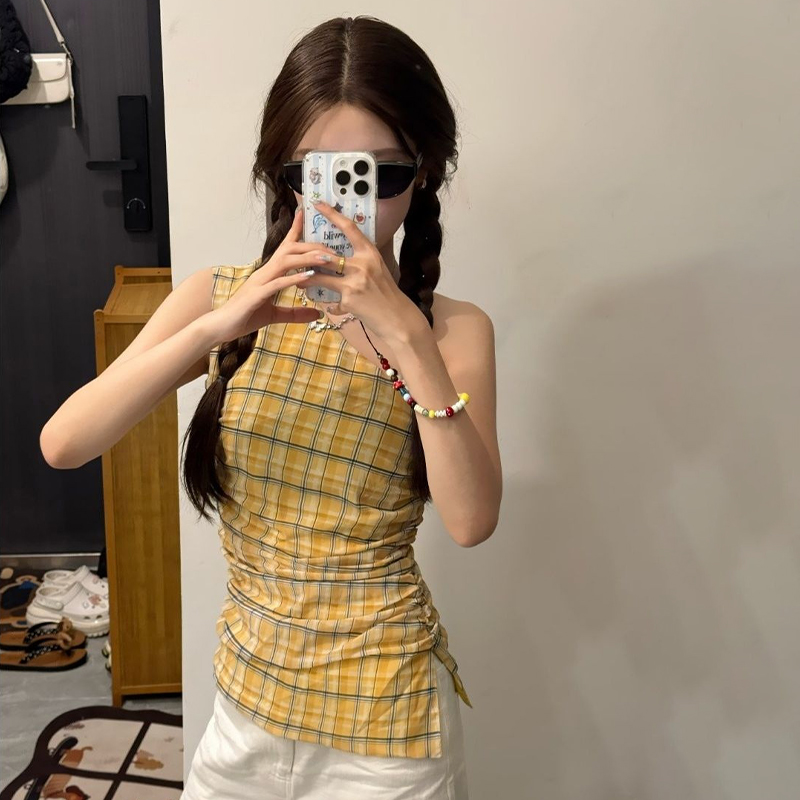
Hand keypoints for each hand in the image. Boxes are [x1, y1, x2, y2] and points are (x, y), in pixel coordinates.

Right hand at [206, 209, 339, 344]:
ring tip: (326, 258)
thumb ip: (295, 313)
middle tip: (333, 249)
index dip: (295, 230)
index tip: (305, 213)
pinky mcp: (257, 295)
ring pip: (285, 261)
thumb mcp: (275, 316)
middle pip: (289, 250)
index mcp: (270, 274)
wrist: (221, 327)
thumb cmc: (244, 318)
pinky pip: (277, 283)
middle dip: (311, 246)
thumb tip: (317, 314)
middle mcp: (265, 272)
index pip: (285, 247)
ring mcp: (260, 282)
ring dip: (307, 258)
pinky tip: (308, 277)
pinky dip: (294, 279)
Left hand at [296, 201, 425, 341]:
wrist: (397, 318)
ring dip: (307, 278)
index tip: (317, 204)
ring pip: (320, 276)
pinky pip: (330, 299)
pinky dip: (330, 304)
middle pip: (326, 254)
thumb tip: (340, 254)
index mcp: (370, 253)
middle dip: (308, 255)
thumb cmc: (386, 293)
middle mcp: (362, 264)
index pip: (349, 228)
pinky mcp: (349, 299)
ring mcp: (354, 281)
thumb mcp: (377, 270)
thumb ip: (360, 260)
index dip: (332, 214)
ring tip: (298, 280)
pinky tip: (331, 307)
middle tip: (294, 252)